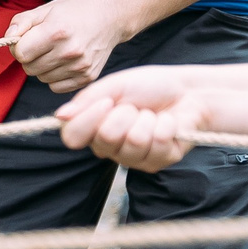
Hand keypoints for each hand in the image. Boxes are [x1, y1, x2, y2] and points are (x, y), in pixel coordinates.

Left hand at [5, 0, 131, 94]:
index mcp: (56, 31)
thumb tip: (8, 39)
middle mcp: (69, 51)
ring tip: (55, 51)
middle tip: (42, 45)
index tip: (26, 41)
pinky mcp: (87, 77)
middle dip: (30, 57)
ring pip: (42, 78)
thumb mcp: (46, 9)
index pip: (21, 54)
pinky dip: (55, 77)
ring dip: (42, 67)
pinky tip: (64, 62)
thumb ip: (21, 22)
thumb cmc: (74, 11)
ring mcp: (80, 66)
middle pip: (29, 69)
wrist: (109, 17)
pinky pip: (56, 87)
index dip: (18, 48)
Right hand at [55, 66, 210, 168]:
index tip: (107, 101)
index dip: (88, 119)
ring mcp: (134, 159)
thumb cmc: (150, 87)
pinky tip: (168, 123)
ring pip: (133, 143)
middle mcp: (110, 148)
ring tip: (152, 114)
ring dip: (147, 119)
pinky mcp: (158, 163)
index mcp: (94, 128)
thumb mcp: (115, 85)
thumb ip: (88, 100)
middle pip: (104, 139)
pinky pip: (157, 144)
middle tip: (136, 107)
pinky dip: (166, 125)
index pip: (72, 137)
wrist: (187, 91)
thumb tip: (60, 116)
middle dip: (125, 114)